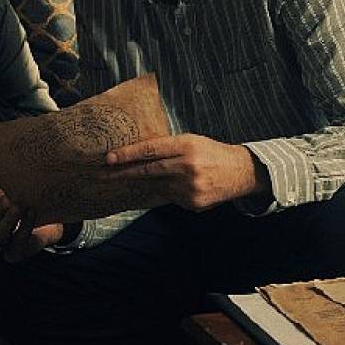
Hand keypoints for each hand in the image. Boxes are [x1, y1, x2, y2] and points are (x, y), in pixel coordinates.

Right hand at [0, 189, 64, 261]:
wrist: (51, 219)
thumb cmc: (27, 200)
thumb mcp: (12, 186)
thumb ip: (1, 175)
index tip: (3, 190)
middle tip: (10, 199)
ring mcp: (0, 245)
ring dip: (10, 218)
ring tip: (22, 205)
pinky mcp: (15, 253)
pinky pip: (17, 242)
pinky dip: (25, 226)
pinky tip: (32, 212)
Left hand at [102, 134, 269, 210]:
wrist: (241, 172)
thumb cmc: (212, 152)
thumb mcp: (191, 141)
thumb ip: (167, 148)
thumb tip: (138, 156)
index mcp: (187, 145)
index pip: (151, 150)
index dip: (128, 154)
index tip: (109, 158)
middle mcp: (188, 166)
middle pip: (148, 170)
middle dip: (124, 172)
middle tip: (103, 174)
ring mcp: (191, 187)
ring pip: (157, 186)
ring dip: (144, 184)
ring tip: (133, 181)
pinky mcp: (193, 203)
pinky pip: (169, 197)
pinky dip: (162, 192)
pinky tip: (164, 188)